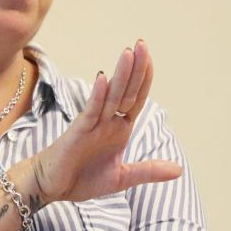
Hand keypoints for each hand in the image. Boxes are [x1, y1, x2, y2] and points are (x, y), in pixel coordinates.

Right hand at [33, 39, 181, 202]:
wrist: (52, 186)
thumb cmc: (82, 178)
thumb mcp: (122, 177)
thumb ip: (148, 171)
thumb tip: (179, 170)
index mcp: (119, 130)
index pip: (136, 100)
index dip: (144, 80)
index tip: (151, 59)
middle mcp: (107, 122)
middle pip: (126, 91)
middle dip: (135, 68)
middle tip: (142, 44)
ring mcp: (92, 125)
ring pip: (110, 96)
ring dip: (121, 75)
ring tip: (129, 52)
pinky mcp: (78, 132)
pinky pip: (90, 111)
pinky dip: (98, 95)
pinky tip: (104, 78)